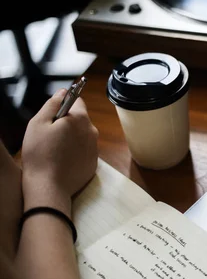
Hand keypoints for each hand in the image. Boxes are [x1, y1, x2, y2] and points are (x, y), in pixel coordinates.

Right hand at [21, 89, 98, 211]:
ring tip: (55, 149)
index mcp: (80, 119)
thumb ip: (52, 104)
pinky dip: (75, 152)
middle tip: (49, 135)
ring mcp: (95, 148)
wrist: (49, 187)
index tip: (53, 114)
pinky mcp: (94, 163)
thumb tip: (63, 91)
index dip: (64, 104)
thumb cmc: (40, 154)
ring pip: (82, 135)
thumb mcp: (38, 124)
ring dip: (71, 137)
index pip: (77, 100)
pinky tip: (62, 160)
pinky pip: (84, 151)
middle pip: (80, 119)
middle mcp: (92, 131)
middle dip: (67, 122)